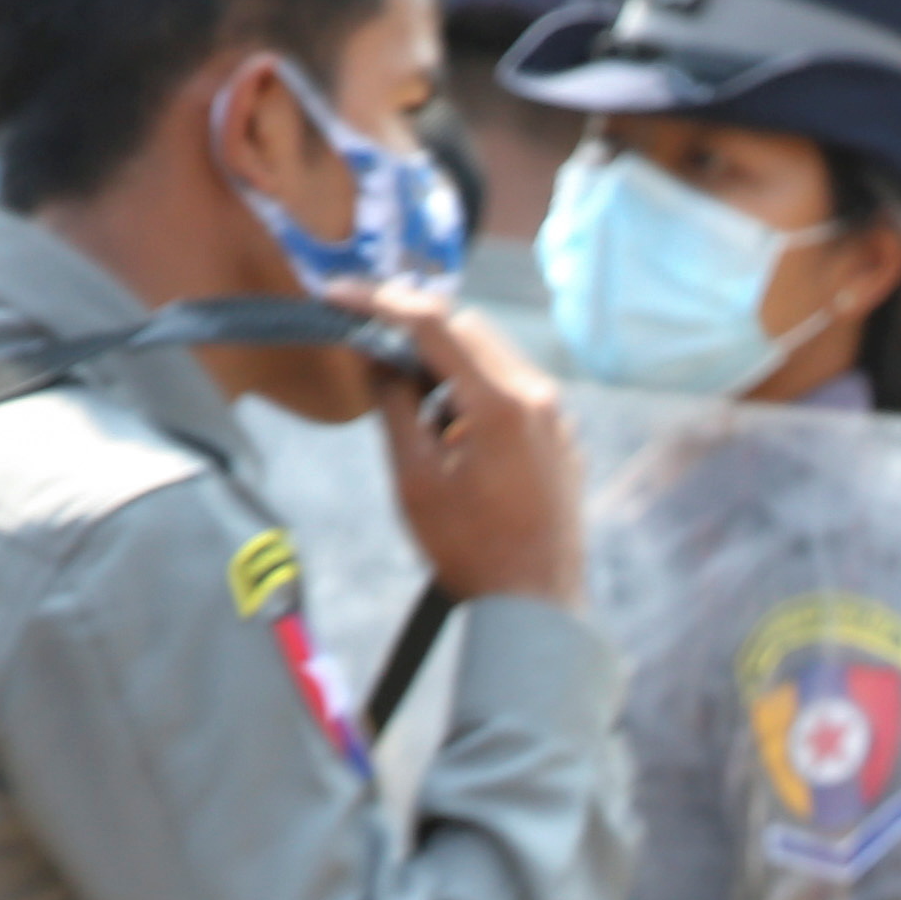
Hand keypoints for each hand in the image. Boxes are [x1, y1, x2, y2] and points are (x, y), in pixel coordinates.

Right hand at [366, 294, 587, 610]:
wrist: (534, 604)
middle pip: (468, 328)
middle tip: (373, 353)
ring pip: (492, 355)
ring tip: (419, 417)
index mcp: (499, 402)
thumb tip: (378, 356)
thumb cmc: (470, 550)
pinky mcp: (561, 436)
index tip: (339, 295)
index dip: (379, 301)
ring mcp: (557, 415)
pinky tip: (453, 434)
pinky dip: (476, 391)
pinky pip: (514, 389)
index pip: (433, 322)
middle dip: (417, 331)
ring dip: (447, 365)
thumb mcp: (414, 478)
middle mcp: (537, 396)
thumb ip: (393, 404)